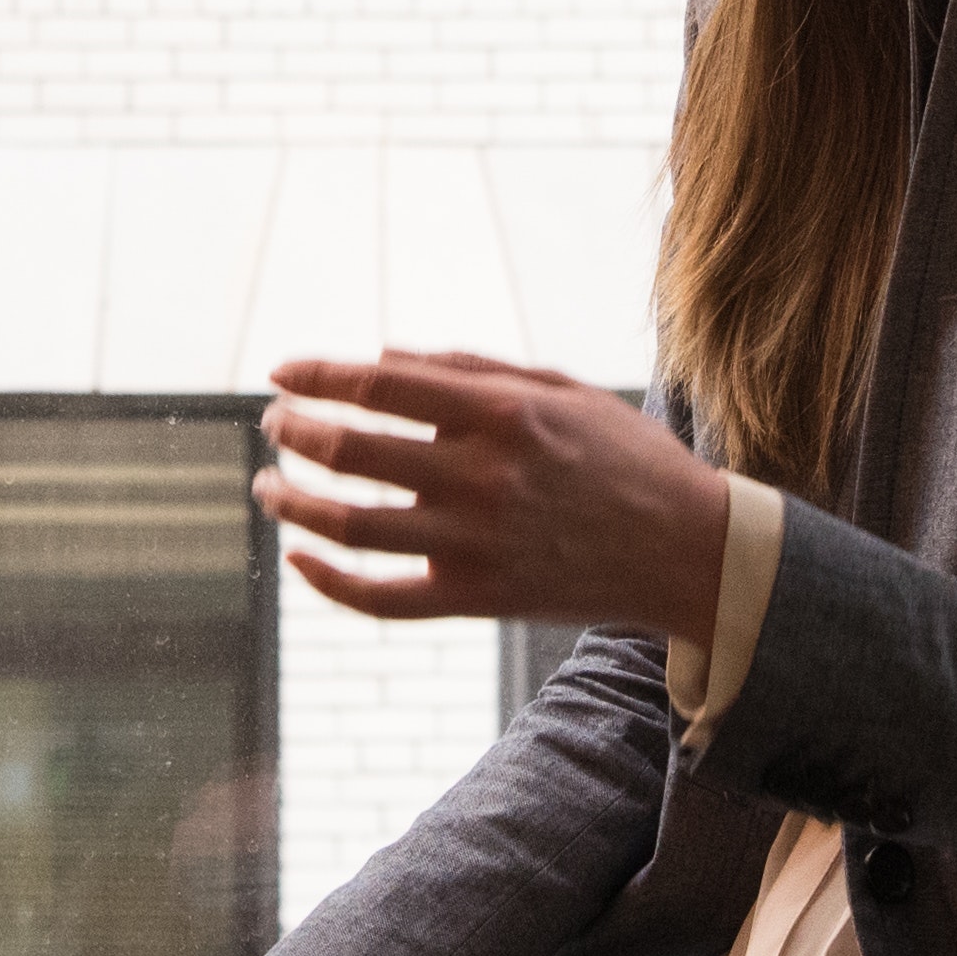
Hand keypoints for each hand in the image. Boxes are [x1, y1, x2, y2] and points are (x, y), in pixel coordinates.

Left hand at [254, 350, 733, 639]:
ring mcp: (476, 542)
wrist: (688, 551)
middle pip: (351, 448)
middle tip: (274, 424)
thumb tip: (380, 357)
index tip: (281, 373)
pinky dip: (327, 581)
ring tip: (268, 486)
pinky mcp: (477, 597)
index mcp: (502, 412)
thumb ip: (471, 368)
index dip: (318, 375)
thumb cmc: (625, 458)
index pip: (380, 383)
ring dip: (291, 501)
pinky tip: (299, 557)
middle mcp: (482, 475)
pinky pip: (380, 599)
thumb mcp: (561, 389)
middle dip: (294, 431)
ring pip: (349, 526)